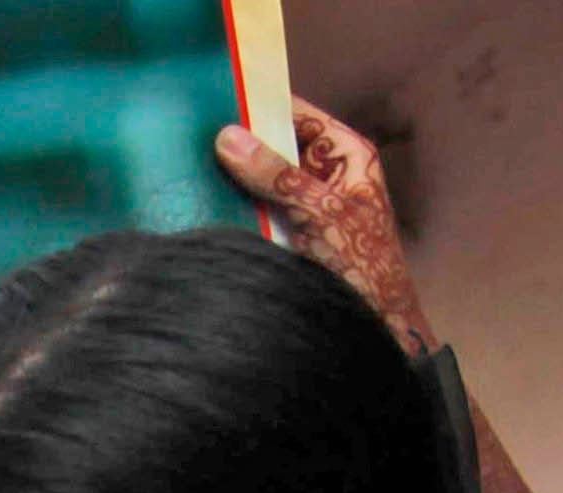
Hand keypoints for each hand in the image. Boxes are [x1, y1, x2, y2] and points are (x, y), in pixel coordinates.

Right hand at [213, 101, 433, 352]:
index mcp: (347, 158)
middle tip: (197, 134)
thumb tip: (229, 139)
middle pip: (276, 149)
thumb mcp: (322, 212)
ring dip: (232, 181)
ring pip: (260, 184)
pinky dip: (231, 212)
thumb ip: (278, 176)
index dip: (268, 105)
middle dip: (243, 145)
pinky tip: (200, 205)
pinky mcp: (284, 241)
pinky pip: (252, 216)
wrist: (373, 326)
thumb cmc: (365, 268)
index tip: (226, 96)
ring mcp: (302, 211)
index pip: (302, 117)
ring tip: (189, 166)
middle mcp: (323, 179)